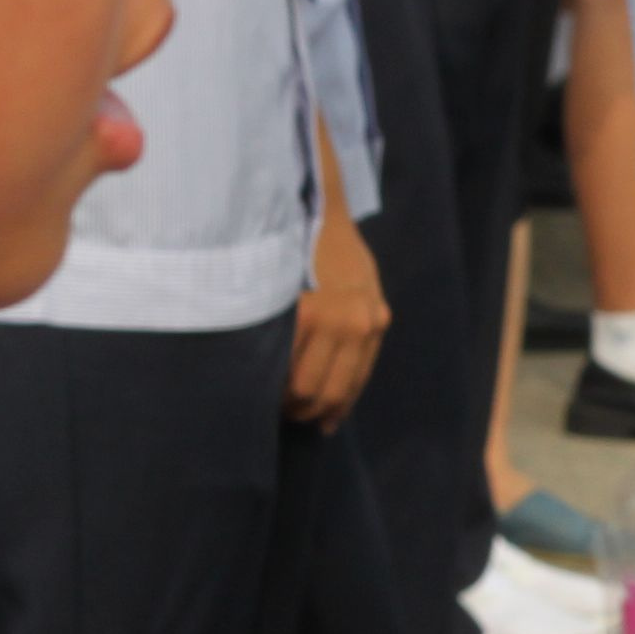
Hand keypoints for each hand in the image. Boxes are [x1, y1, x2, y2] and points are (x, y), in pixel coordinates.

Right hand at [291, 186, 388, 426]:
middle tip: (286, 415)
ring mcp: (333, 319)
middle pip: (330, 391)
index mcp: (374, 322)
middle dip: (306, 410)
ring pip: (304, 384)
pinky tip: (260, 381)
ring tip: (268, 400)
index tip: (321, 425)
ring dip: (285, 400)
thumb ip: (356, 323)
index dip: (336, 409)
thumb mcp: (360, 286)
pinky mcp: (304, 311)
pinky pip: (285, 359)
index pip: (355, 382)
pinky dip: (272, 376)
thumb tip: (338, 372)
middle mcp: (360, 325)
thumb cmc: (333, 249)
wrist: (319, 208)